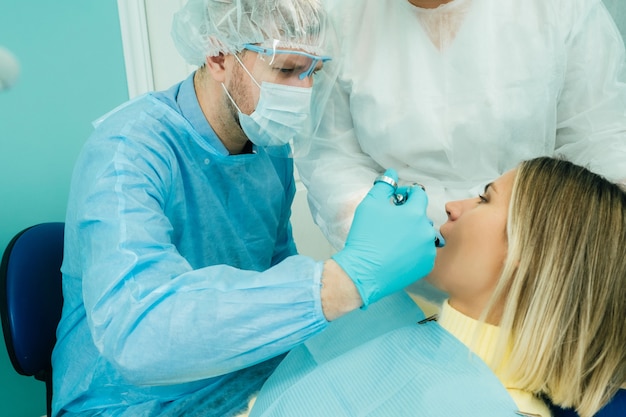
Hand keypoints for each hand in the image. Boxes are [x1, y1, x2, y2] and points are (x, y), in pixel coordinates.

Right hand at [332, 169, 436, 306]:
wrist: (363, 272)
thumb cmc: (365, 237)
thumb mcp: (370, 205)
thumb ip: (383, 186)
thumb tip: (392, 174)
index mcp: (415, 213)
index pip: (419, 195)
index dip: (406, 194)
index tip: (395, 200)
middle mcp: (426, 231)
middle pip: (421, 216)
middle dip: (408, 215)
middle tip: (391, 222)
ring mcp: (428, 250)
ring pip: (423, 235)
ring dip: (412, 233)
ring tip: (394, 240)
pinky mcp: (426, 266)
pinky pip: (423, 252)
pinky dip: (414, 250)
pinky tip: (397, 253)